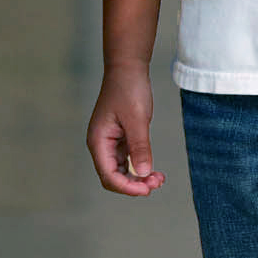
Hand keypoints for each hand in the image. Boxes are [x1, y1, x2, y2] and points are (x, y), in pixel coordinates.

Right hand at [87, 68, 165, 196]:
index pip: (108, 175)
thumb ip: (140, 147)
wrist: (128, 69)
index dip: (127, 187)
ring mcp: (110, 143)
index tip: (147, 189)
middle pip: (113, 177)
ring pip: (121, 172)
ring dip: (138, 179)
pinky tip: (154, 171)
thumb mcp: (137, 119)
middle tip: (156, 183)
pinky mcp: (120, 139)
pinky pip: (128, 162)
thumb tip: (144, 174)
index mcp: (98, 141)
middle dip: (133, 185)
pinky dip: (140, 169)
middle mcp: (101, 145)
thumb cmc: (128, 90)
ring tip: (159, 178)